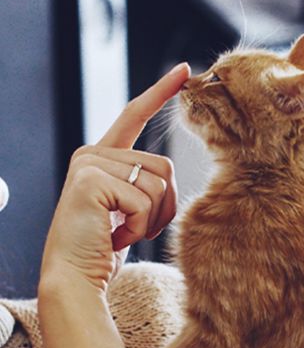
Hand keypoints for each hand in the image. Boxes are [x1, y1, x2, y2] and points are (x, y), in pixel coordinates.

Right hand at [40, 62, 190, 291]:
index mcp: (103, 156)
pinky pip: (144, 199)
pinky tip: (114, 237)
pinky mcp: (90, 180)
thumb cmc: (105, 247)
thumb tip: (167, 172)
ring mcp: (89, 164)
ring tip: (122, 233)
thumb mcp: (129, 208)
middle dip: (163, 206)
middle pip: (165, 165)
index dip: (160, 92)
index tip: (183, 70)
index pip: (134, 115)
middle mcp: (92, 153)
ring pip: (159, 182)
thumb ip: (143, 182)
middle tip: (134, 228)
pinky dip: (140, 226)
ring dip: (152, 218)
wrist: (75, 277)